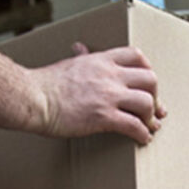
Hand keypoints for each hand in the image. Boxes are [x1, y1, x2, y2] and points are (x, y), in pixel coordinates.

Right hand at [29, 43, 165, 144]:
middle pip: (150, 79)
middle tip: (153, 109)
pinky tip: (142, 139)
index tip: (147, 84)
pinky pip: (134, 126)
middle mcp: (109, 75)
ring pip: (147, 103)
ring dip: (150, 117)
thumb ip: (82, 58)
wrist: (33, 98)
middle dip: (155, 96)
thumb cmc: (46, 84)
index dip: (147, 70)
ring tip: (148, 126)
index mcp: (101, 61)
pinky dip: (142, 134)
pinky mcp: (104, 116)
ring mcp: (108, 96)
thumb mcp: (69, 63)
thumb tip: (80, 48)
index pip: (136, 56)